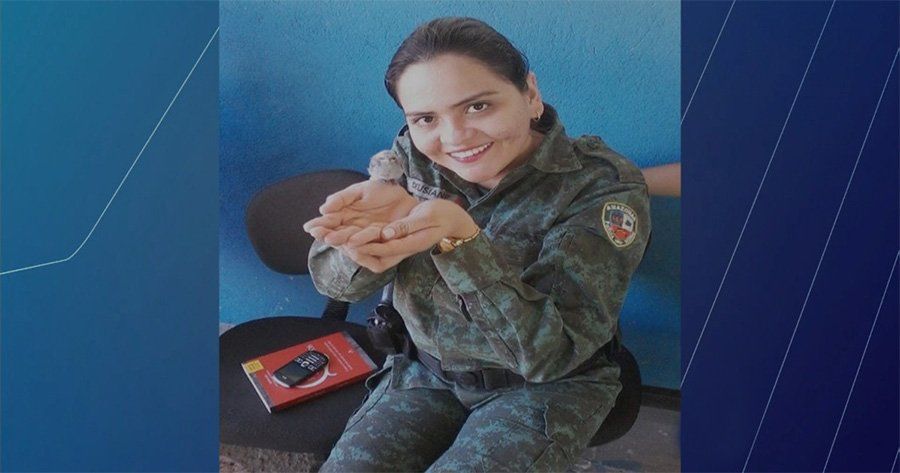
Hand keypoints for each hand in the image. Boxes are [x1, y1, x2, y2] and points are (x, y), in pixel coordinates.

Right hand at [302, 180, 417, 246]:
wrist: (406, 196)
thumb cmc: (382, 192)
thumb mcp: (360, 190)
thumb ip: (342, 198)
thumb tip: (323, 208)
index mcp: (346, 217)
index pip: (330, 223)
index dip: (320, 226)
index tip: (310, 227)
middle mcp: (353, 230)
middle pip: (338, 235)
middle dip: (329, 235)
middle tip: (320, 234)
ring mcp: (367, 238)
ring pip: (353, 242)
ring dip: (343, 240)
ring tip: (333, 238)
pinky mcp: (382, 245)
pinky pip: (371, 249)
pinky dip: (362, 246)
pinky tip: (353, 242)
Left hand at [343, 199, 478, 272]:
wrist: (449, 219)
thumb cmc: (440, 217)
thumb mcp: (426, 218)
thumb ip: (406, 227)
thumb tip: (386, 234)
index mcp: (407, 246)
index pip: (381, 250)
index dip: (363, 246)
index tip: (347, 242)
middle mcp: (398, 250)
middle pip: (369, 254)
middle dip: (349, 248)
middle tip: (330, 239)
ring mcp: (393, 246)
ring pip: (367, 250)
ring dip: (347, 244)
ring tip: (329, 235)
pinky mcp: (390, 240)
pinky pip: (369, 243)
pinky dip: (354, 238)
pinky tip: (341, 230)